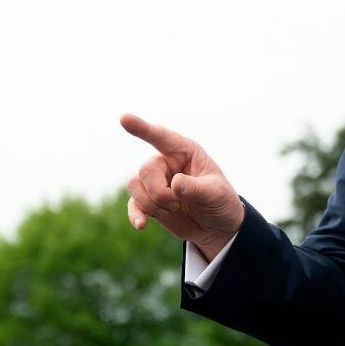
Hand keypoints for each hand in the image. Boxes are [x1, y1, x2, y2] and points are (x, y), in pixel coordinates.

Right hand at [120, 113, 243, 259]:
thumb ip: (195, 188)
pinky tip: (141, 225)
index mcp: (184, 151)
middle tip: (178, 204)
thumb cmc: (220, 201)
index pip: (161, 137)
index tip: (124, 118)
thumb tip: (174, 184)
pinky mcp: (149, 201)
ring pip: (135, 185)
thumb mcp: (215, 193)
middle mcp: (166, 163)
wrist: (217, 226)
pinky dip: (136, 214)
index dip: (142, 128)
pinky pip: (133, 204)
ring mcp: (156, 182)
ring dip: (152, 204)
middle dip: (160, 192)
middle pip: (146, 169)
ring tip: (174, 210)